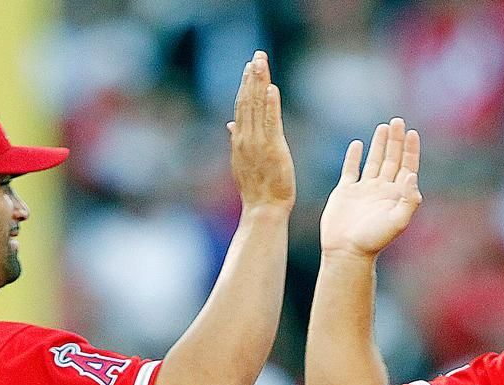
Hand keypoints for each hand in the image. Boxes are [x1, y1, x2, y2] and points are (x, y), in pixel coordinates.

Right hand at [228, 50, 294, 211]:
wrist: (263, 209)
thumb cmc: (257, 189)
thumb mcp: (243, 161)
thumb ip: (237, 139)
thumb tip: (230, 123)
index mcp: (240, 140)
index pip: (242, 106)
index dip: (246, 85)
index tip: (250, 66)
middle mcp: (247, 138)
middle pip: (249, 101)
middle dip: (253, 77)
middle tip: (258, 55)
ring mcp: (259, 143)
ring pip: (258, 108)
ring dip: (260, 84)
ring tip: (262, 64)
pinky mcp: (273, 149)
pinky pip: (272, 123)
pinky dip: (272, 106)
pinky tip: (272, 89)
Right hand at [320, 118, 420, 257]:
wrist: (346, 251)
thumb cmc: (373, 239)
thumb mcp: (398, 221)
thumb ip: (409, 199)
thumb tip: (412, 175)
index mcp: (396, 195)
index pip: (406, 167)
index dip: (410, 150)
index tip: (412, 132)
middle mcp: (381, 190)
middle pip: (391, 159)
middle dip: (395, 141)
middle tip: (397, 121)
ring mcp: (363, 190)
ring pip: (373, 161)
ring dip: (379, 144)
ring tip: (383, 127)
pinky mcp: (345, 192)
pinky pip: (350, 170)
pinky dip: (354, 156)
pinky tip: (358, 144)